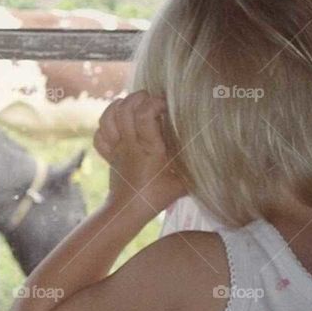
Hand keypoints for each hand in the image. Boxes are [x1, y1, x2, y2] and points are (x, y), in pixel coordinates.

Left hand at [93, 91, 187, 216]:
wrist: (128, 212)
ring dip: (119, 105)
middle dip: (137, 97)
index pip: (145, 114)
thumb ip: (195, 167)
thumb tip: (212, 155)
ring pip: (107, 118)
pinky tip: (117, 122)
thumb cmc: (158, 197)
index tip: (166, 105)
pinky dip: (106, 124)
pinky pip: (99, 134)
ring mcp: (116, 148)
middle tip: (150, 100)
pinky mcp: (107, 154)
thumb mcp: (183, 182)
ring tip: (133, 104)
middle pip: (125, 109)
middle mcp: (130, 144)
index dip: (155, 102)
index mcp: (149, 148)